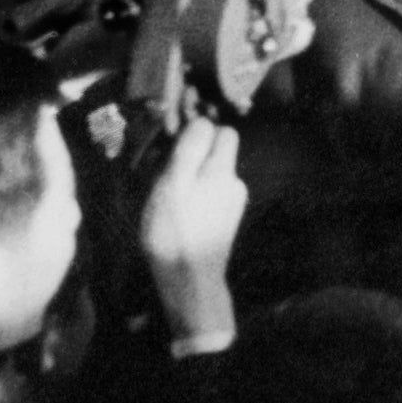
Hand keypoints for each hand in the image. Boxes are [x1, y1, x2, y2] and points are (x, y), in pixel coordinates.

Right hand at [140, 118, 245, 346]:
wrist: (190, 281)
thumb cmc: (174, 231)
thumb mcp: (172, 185)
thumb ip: (190, 149)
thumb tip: (203, 121)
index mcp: (222, 169)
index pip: (221, 131)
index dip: (197, 133)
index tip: (173, 148)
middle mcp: (233, 181)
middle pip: (217, 152)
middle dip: (194, 157)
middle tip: (168, 175)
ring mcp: (233, 202)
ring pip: (212, 175)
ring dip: (193, 180)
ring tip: (170, 201)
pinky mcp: (226, 220)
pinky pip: (211, 196)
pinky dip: (197, 199)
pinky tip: (181, 217)